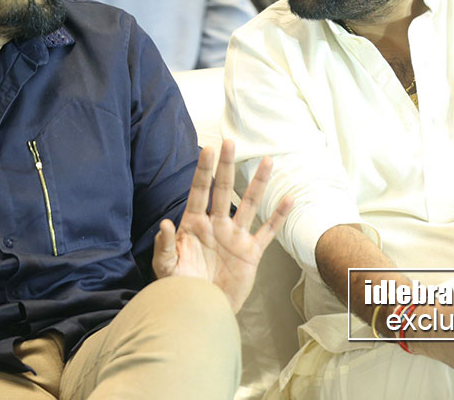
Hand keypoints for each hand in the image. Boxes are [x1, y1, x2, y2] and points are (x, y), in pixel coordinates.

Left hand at [151, 139, 292, 312]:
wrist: (201, 310)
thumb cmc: (180, 288)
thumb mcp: (166, 268)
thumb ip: (166, 246)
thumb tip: (165, 223)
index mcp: (194, 224)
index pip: (199, 191)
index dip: (204, 170)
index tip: (209, 149)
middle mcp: (216, 225)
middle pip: (223, 190)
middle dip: (226, 167)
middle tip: (230, 142)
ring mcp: (235, 237)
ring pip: (249, 204)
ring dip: (258, 183)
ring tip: (267, 161)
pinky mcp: (251, 253)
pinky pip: (267, 232)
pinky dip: (278, 217)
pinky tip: (288, 199)